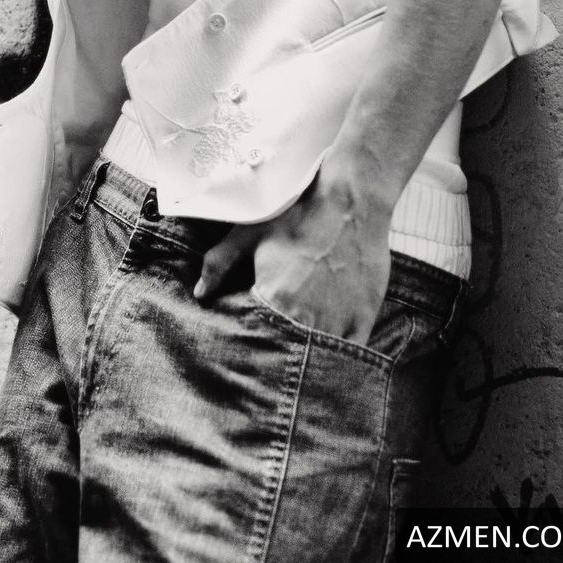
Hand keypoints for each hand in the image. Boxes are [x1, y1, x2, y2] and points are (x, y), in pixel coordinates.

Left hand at [194, 166, 393, 344]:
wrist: (350, 202)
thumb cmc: (298, 213)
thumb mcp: (249, 233)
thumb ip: (219, 264)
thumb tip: (199, 293)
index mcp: (275, 300)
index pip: (255, 339)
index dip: (250, 343)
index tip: (247, 342)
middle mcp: (306, 318)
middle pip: (285, 354)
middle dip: (276, 354)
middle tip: (271, 350)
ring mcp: (337, 321)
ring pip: (316, 360)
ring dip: (305, 360)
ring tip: (296, 358)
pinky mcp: (362, 319)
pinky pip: (350, 354)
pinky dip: (338, 358)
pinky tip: (328, 357)